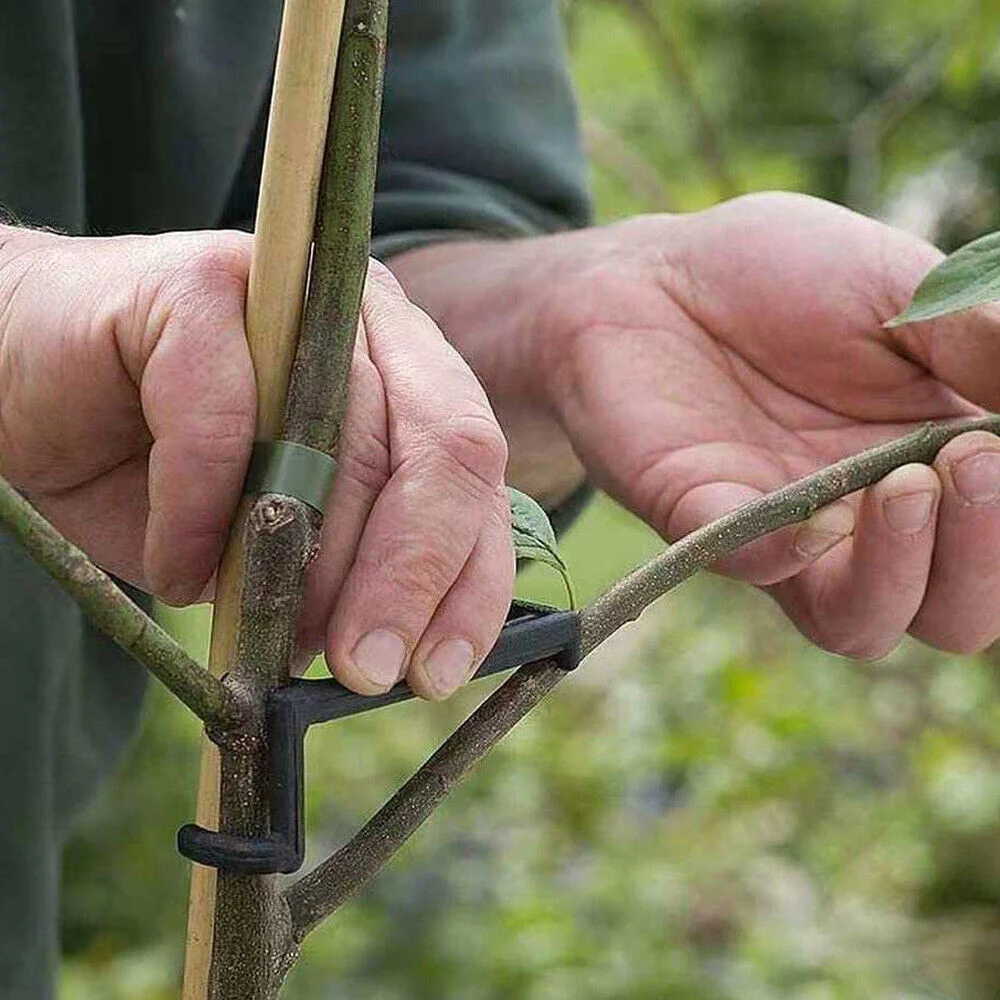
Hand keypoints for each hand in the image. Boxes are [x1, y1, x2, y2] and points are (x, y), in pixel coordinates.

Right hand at [0, 227, 512, 697]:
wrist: (24, 385)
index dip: (468, 581)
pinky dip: (198, 516)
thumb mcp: (272, 545)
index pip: (477, 477)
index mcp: (408, 375)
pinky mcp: (199, 285)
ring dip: (306, 565)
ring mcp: (293, 293)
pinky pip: (220, 423)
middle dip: (407, 581)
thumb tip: (389, 655)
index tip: (434, 673)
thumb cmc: (158, 473)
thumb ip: (339, 575)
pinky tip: (177, 569)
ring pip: (342, 440)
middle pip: (444, 450)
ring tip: (265, 634)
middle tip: (362, 671)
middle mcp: (368, 324)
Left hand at [393, 193, 999, 658]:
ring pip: (861, 622)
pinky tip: (811, 517)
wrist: (655, 273)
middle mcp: (868, 520)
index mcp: (935, 465)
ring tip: (908, 484)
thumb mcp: (903, 289)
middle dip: (983, 557)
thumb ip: (981, 343)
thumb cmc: (782, 276)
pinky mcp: (702, 523)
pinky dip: (788, 556)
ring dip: (903, 573)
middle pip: (953, 613)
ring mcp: (785, 532)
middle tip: (973, 462)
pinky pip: (754, 571)